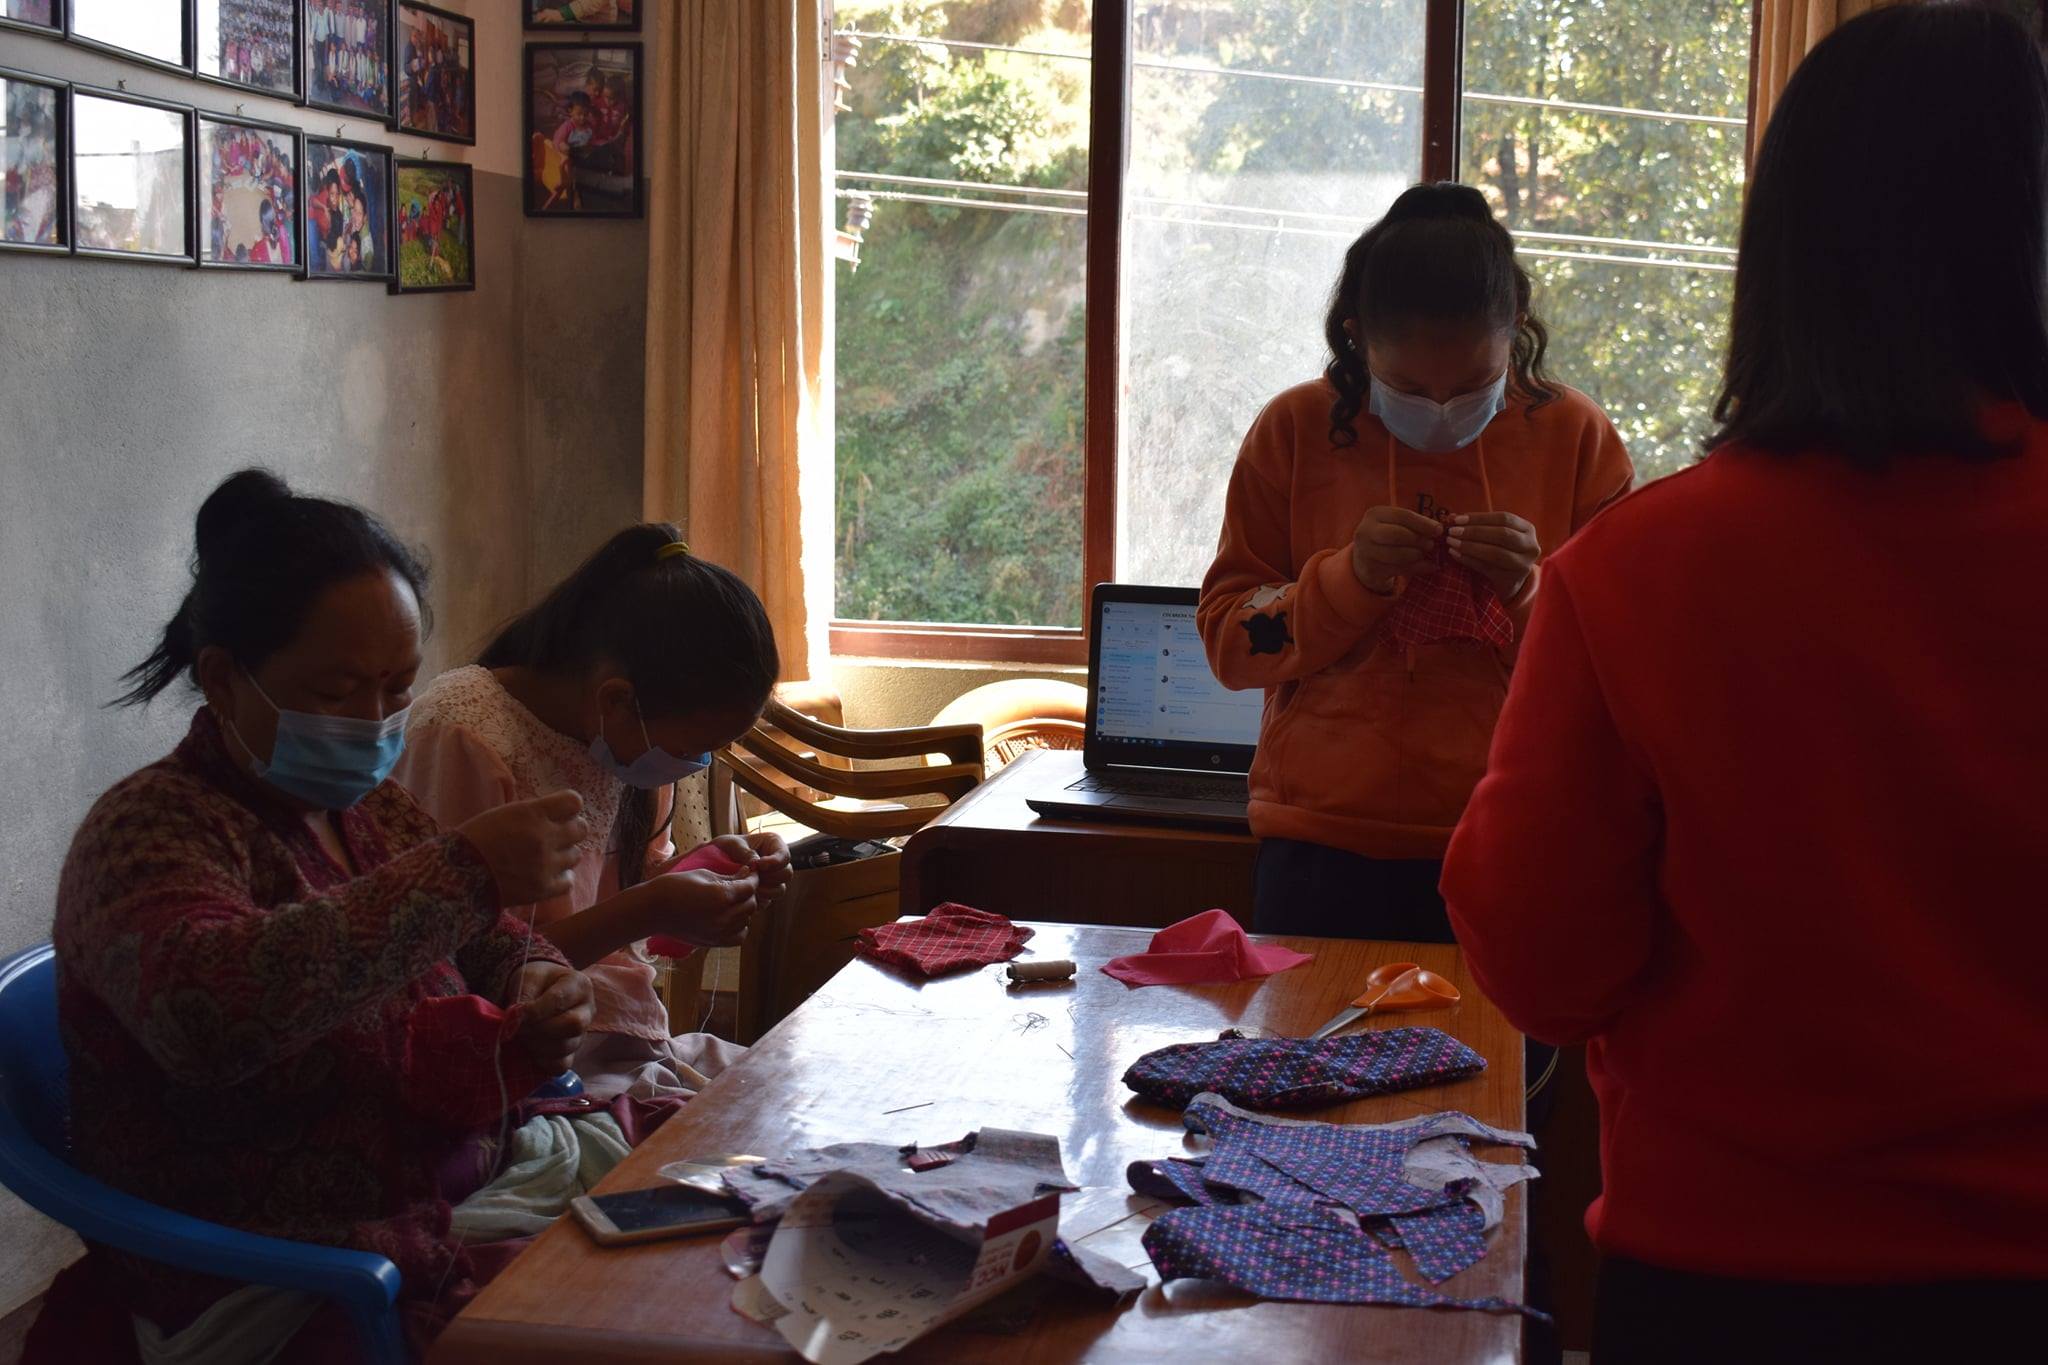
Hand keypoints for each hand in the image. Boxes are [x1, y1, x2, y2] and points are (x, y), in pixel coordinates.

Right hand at [458, 790, 586, 905]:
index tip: (562, 812)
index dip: (569, 807)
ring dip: (565, 854)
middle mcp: (543, 837)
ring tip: (547, 856)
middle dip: (571, 830)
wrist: (455, 875)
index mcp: (531, 813)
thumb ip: (534, 813)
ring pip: (576, 855)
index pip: (574, 802)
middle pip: (581, 829)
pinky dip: (562, 877)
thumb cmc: (475, 839)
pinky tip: (549, 874)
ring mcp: (545, 864)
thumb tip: (559, 815)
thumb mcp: (505, 814)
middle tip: (557, 835)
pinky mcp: (542, 888)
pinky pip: (569, 881)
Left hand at [510, 960, 593, 1074]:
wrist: (539, 990)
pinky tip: (531, 1049)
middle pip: (573, 1025)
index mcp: (580, 985)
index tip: (515, 1013)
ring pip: (565, 1048)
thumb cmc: (536, 981)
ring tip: (523, 1035)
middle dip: (540, 1029)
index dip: (535, 1010)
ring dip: (537, 1045)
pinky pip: (561, 1066)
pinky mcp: (572, 1053)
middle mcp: (587, 1010)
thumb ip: (524, 995)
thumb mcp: (528, 977)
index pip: (560, 1000)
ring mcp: (582, 1034)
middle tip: (519, 1027)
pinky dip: (542, 1061)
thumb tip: (516, 1019)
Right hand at [640, 867, 759, 948]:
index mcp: (721, 896)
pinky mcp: (714, 942)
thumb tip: (748, 875)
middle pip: (751, 904)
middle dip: (748, 893)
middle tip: (741, 885)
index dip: (752, 877)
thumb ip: (729, 877)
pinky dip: (739, 927)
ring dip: (744, 909)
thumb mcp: (705, 874)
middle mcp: (723, 917)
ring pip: (746, 920)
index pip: (750, 887)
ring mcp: (719, 932)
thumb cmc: (676, 886)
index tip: (750, 872)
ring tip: (733, 900)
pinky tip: (730, 918)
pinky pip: (739, 937)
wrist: (654, 910)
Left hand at [705, 832, 791, 905]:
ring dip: (764, 890)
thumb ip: (745, 852)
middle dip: (770, 877)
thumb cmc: (723, 847)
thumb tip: (756, 864)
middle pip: (786, 874)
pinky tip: (743, 894)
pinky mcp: (763, 894)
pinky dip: (756, 899)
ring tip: (746, 885)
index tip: (759, 865)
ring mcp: (771, 880)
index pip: (785, 855)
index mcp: (772, 845)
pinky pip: (767, 901)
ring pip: (779, 890)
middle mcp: (775, 863)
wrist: (710, 863)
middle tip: (752, 876)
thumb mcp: (731, 844)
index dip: (775, 862)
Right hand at [1350, 506, 1445, 593]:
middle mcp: (1365, 531)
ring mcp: (1365, 552)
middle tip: (1430, 545)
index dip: (1422, 523)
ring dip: (1417, 555)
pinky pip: (1399, 569)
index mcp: (1374, 514)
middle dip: (1418, 540)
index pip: (1402, 516)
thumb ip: (1414, 524)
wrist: (1364, 560)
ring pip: (1397, 555)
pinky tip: (1428, 566)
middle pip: (1397, 535)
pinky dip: (1418, 568)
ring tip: (1424, 554)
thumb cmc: (1385, 537)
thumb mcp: (1395, 524)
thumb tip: (1438, 529)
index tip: (1439, 530)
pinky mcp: (1370, 570)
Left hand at [1447, 512, 1539, 599]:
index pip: (1504, 518)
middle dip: (1474, 532)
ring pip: (1495, 553)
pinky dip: (1469, 560)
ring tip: (1451, 543)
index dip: (1480, 518)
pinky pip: (1487, 568)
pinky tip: (1455, 555)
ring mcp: (1523, 564)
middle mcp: (1530, 546)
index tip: (1458, 519)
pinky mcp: (1511, 579)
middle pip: (1501, 534)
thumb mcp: (1496, 535)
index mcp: (1527, 529)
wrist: (1512, 580)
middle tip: (1452, 531)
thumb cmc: (1501, 550)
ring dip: (1469, 546)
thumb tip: (1451, 517)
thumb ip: (1478, 525)